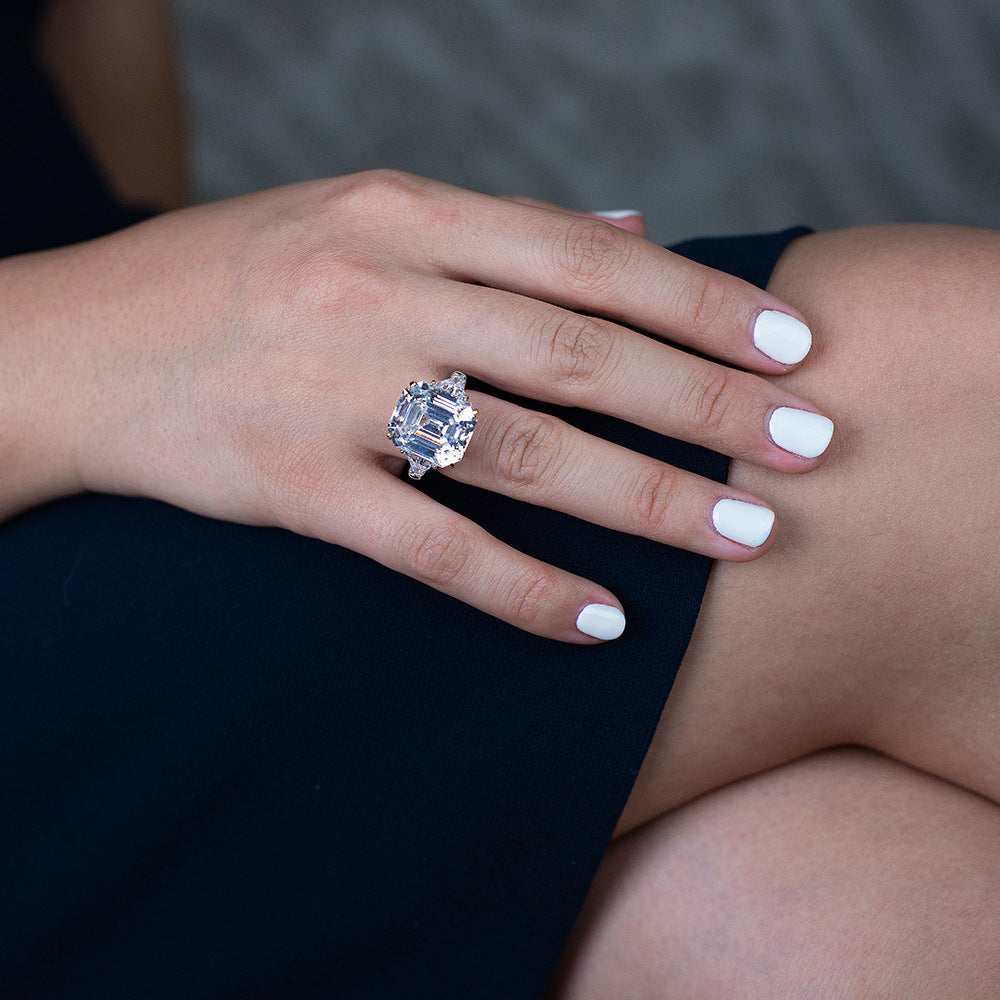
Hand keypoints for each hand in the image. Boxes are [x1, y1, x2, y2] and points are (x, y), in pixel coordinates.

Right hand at [3, 171, 831, 641]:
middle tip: (806, 444)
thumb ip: (498, 230)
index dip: (698, 304)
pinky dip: (526, 589)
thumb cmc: (231, 278)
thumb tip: (629, 228)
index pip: (585, 257)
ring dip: (647, 498)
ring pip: (522, 449)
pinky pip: (433, 549)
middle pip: (577, 352)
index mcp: (403, 213)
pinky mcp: (295, 487)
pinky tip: (603, 622)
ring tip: (744, 532)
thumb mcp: (357, 213)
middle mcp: (379, 292)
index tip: (788, 347)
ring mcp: (334, 394)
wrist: (74, 344)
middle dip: (705, 402)